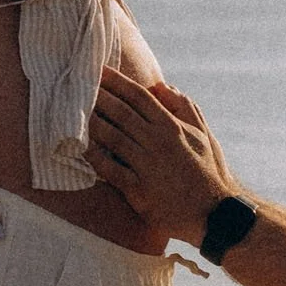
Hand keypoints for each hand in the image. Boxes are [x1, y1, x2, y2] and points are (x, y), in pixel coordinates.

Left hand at [89, 68, 238, 245]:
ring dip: (91, 123)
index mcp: (173, 127)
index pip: (139, 97)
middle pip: (121, 113)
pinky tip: (79, 148)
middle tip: (77, 84)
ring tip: (71, 111)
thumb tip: (161, 86)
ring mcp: (148, 167)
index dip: (117, 82)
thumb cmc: (208, 172)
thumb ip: (185, 108)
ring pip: (113, 138)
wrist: (214, 214)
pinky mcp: (139, 191)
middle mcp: (158, 143)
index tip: (98, 70)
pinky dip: (95, 158)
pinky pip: (111, 170)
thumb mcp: (204, 136)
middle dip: (97, 96)